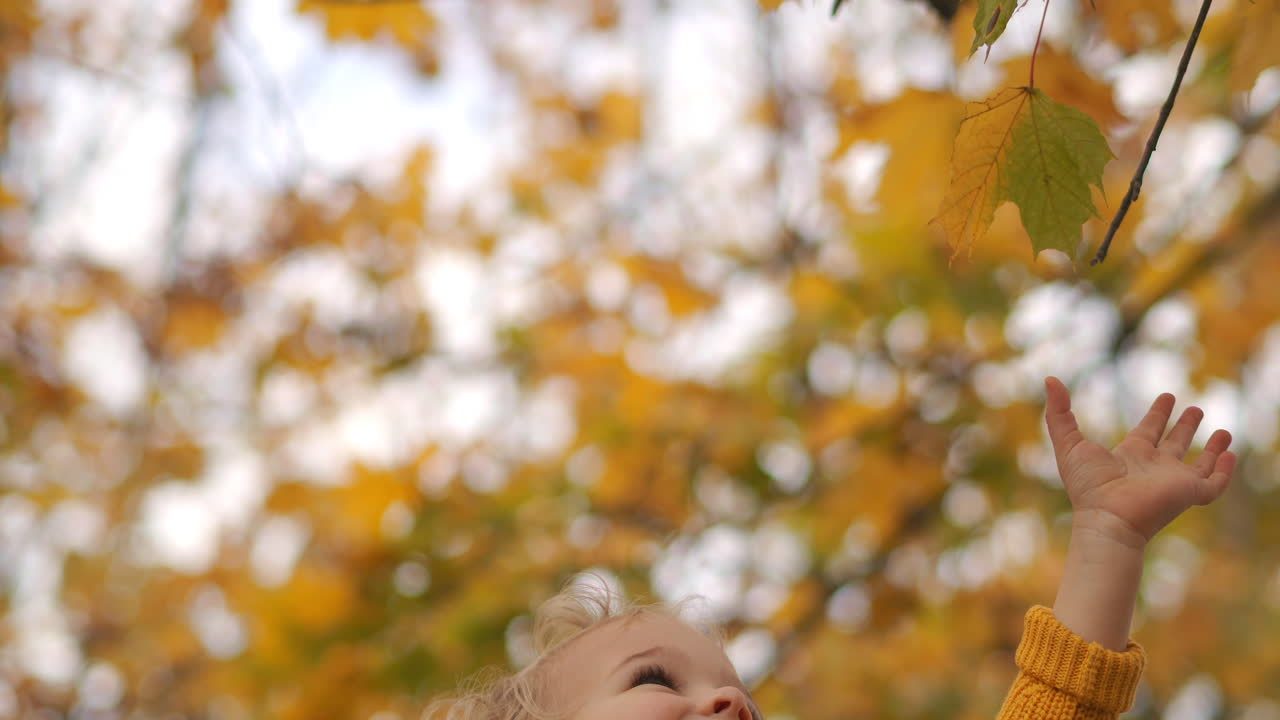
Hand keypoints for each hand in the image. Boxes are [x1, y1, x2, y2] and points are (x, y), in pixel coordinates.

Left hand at [1044, 376, 1236, 549]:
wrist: (1108, 518)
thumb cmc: (1088, 485)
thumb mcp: (1068, 443)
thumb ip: (1058, 412)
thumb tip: (1050, 380)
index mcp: (1129, 456)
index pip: (1147, 432)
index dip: (1158, 414)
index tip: (1168, 397)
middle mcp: (1153, 467)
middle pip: (1173, 444)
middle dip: (1184, 426)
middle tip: (1194, 408)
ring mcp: (1173, 481)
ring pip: (1197, 463)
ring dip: (1212, 447)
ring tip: (1225, 432)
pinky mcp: (1190, 493)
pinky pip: (1214, 482)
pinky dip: (1224, 470)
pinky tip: (1229, 454)